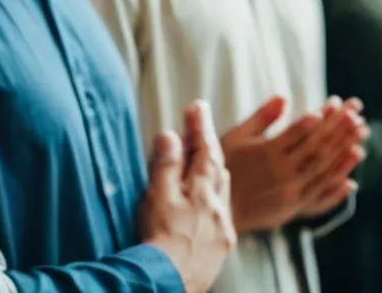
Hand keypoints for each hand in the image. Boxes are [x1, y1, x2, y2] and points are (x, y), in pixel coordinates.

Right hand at [139, 101, 234, 292]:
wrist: (172, 279)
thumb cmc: (161, 238)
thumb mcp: (158, 196)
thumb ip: (165, 166)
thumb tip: (170, 135)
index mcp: (201, 190)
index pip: (204, 150)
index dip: (201, 127)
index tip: (198, 106)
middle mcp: (218, 206)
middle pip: (219, 168)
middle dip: (210, 146)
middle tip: (202, 128)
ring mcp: (222, 227)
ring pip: (224, 191)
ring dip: (216, 172)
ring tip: (209, 162)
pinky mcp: (222, 246)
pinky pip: (224, 214)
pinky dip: (217, 200)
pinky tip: (211, 205)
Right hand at [221, 95, 364, 232]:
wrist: (218, 207)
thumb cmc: (224, 166)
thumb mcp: (235, 137)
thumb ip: (261, 118)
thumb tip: (283, 97)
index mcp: (267, 152)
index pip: (299, 130)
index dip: (319, 116)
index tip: (335, 103)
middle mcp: (282, 170)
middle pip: (317, 146)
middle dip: (339, 127)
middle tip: (357, 111)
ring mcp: (291, 189)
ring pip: (324, 168)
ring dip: (345, 151)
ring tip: (362, 133)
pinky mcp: (294, 206)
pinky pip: (322, 193)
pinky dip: (338, 183)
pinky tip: (351, 175)